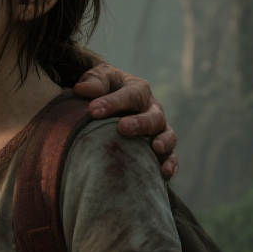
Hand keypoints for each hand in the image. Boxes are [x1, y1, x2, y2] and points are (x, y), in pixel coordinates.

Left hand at [73, 63, 177, 179]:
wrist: (109, 101)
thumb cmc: (102, 88)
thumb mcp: (97, 78)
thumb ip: (93, 81)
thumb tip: (82, 89)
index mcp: (137, 89)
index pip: (129, 95)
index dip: (113, 102)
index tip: (92, 111)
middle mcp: (152, 109)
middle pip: (153, 116)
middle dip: (139, 123)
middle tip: (122, 128)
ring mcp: (158, 130)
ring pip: (168, 135)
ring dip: (164, 142)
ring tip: (156, 148)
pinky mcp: (160, 149)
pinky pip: (169, 157)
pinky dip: (170, 164)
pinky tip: (164, 173)